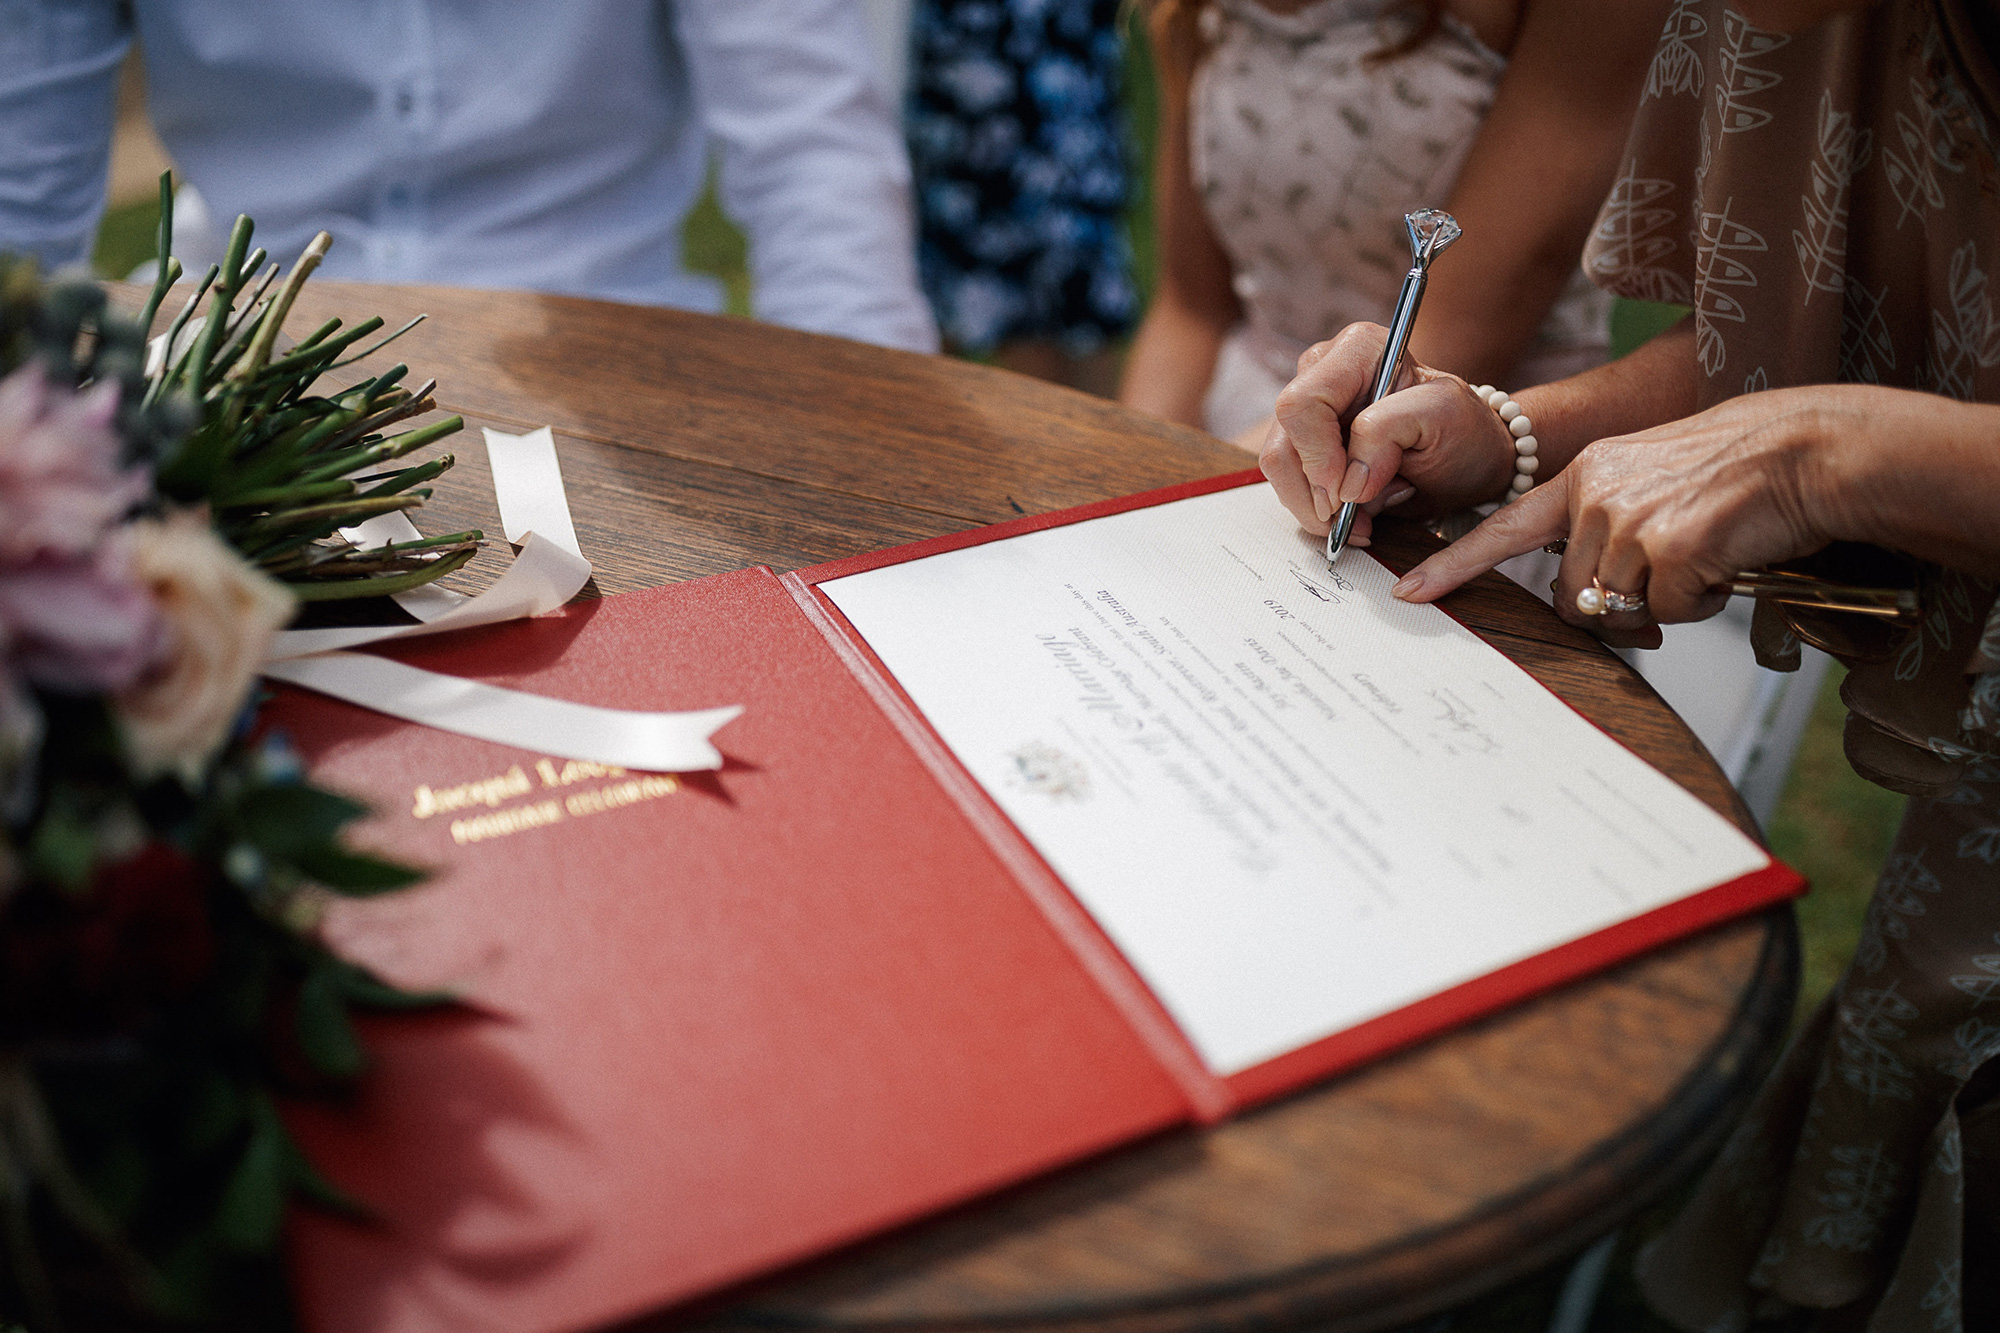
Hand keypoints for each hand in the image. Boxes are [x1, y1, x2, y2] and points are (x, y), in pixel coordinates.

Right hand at [1258, 322, 1518, 543]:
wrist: (1467, 458)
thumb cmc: (1462, 431)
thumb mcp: (1443, 417)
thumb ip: (1387, 431)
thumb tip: (1345, 483)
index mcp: (1356, 350)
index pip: (1302, 404)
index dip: (1318, 457)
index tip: (1347, 494)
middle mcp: (1322, 372)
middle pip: (1282, 444)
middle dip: (1317, 495)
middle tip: (1358, 520)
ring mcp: (1308, 411)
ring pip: (1279, 472)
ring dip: (1319, 510)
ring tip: (1366, 516)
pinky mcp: (1303, 445)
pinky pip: (1289, 486)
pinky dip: (1319, 512)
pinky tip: (1357, 512)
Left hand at [1388, 388, 1833, 648]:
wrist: (1804, 449)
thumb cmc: (1735, 473)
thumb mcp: (1651, 483)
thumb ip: (1607, 531)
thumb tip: (1593, 605)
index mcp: (1584, 476)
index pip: (1502, 528)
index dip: (1455, 565)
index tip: (1410, 590)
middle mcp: (1595, 495)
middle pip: (1574, 595)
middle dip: (1618, 603)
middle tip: (1675, 567)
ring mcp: (1628, 521)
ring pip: (1621, 607)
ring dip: (1668, 600)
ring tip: (1707, 551)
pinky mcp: (1669, 549)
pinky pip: (1671, 610)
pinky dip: (1703, 599)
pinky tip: (1726, 557)